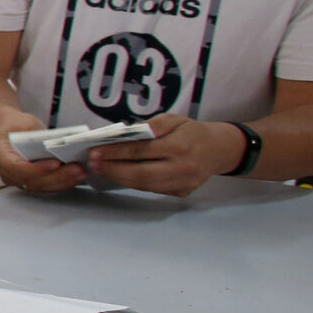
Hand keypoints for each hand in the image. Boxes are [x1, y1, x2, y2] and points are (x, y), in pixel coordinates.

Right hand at [0, 110, 88, 192]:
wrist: (8, 128)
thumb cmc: (15, 125)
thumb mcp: (26, 122)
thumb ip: (39, 134)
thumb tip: (58, 143)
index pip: (15, 167)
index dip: (36, 169)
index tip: (55, 163)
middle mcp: (4, 170)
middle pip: (30, 180)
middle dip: (56, 176)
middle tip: (76, 168)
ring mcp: (15, 178)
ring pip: (39, 186)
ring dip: (61, 181)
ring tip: (80, 173)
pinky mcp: (27, 181)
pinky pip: (44, 186)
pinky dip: (60, 183)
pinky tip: (75, 177)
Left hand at [85, 114, 243, 196]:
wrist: (219, 150)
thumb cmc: (192, 132)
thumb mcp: (175, 119)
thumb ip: (152, 125)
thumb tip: (126, 133)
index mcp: (180, 146)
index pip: (141, 151)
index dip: (116, 152)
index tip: (95, 151)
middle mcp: (183, 168)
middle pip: (140, 173)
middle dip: (112, 169)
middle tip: (92, 163)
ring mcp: (183, 183)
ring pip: (145, 185)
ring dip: (119, 178)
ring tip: (101, 169)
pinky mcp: (182, 192)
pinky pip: (152, 189)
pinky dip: (133, 183)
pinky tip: (119, 174)